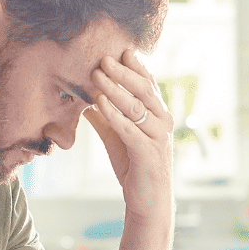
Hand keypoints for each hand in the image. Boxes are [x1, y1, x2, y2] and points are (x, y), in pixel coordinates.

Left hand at [83, 49, 173, 214]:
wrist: (147, 199)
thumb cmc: (134, 166)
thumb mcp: (116, 136)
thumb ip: (104, 117)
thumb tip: (85, 98)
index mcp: (158, 114)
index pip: (148, 84)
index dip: (135, 67)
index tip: (120, 50)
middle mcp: (163, 121)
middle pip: (143, 90)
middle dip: (123, 72)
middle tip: (104, 57)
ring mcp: (158, 136)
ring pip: (136, 106)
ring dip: (115, 88)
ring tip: (97, 74)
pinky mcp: (148, 152)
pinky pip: (129, 128)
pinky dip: (114, 114)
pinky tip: (100, 102)